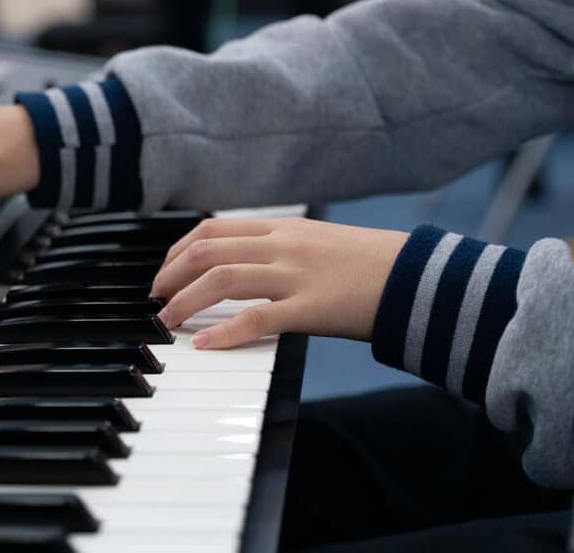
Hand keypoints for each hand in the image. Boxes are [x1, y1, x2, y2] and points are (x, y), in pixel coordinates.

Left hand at [150, 217, 408, 349]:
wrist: (418, 276)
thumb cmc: (372, 265)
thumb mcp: (321, 243)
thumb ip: (284, 249)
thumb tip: (247, 267)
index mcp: (285, 226)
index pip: (215, 228)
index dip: (179, 249)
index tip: (165, 272)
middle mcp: (284, 244)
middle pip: (208, 250)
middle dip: (171, 274)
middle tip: (155, 298)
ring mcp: (296, 274)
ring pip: (222, 278)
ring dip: (184, 300)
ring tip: (166, 321)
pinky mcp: (311, 307)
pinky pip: (256, 319)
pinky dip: (222, 332)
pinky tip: (203, 346)